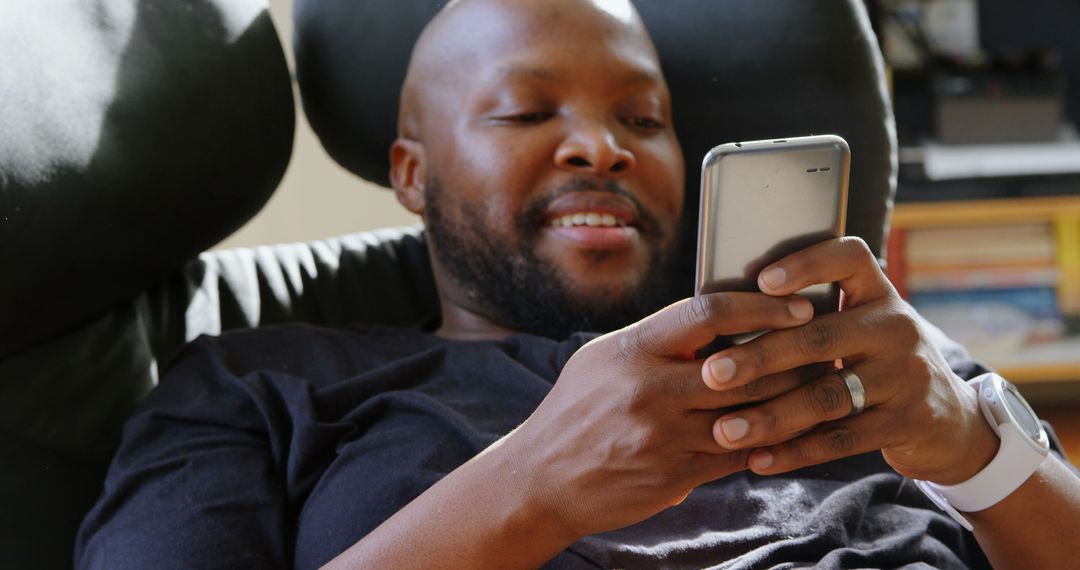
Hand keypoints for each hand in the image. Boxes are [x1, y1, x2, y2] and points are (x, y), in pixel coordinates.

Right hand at [505, 291, 823, 539]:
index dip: (761, 306)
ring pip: (752, 413)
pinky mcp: (675, 475)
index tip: (797, 306)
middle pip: (744, 365)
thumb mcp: (604, 359)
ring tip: (824, 385)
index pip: (707, 312)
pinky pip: (740, 455)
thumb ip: (657, 339)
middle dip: (794, 355)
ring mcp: (664, 436)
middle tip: (829, 345)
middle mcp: (650, 389)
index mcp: (633, 349)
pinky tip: (793, 430)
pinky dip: (770, 442)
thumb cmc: (576, 410)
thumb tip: (716, 317)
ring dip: (793, 399)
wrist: (540, 480)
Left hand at [698, 237, 998, 485]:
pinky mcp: (909, 422)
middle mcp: (896, 326)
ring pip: (827, 395)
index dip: (807, 264)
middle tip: (712, 373)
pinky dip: (796, 452)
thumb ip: (809, 318)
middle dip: (761, 356)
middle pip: (822, 336)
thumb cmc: (873, 361)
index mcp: (877, 292)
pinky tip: (758, 460)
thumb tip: (721, 317)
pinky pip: (843, 438)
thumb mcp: (858, 326)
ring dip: (770, 416)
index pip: (849, 257)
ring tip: (724, 430)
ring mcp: (907, 374)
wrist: (948, 419)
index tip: (761, 281)